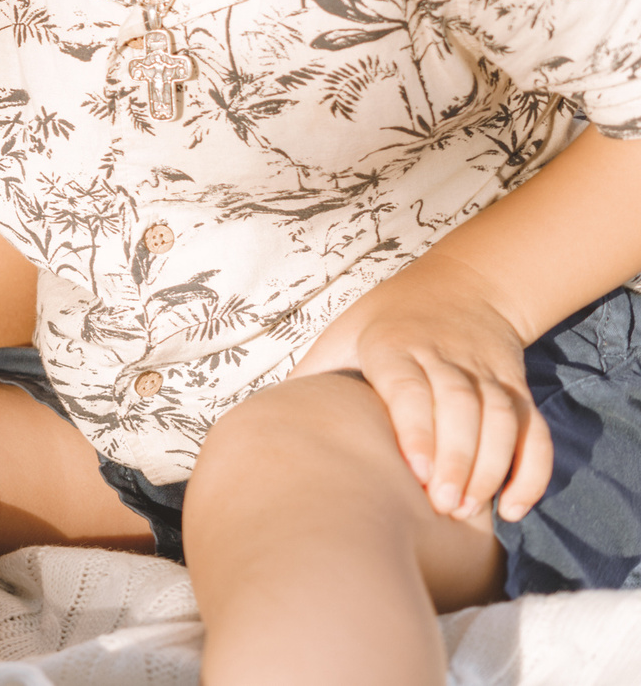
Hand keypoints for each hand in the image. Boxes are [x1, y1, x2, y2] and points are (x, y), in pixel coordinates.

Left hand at [295, 255, 551, 522]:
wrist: (462, 285)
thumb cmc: (383, 323)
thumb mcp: (343, 336)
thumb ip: (314, 377)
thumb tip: (264, 422)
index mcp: (392, 344)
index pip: (409, 385)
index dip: (417, 427)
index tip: (416, 470)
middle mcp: (443, 354)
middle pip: (459, 404)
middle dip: (456, 458)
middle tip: (442, 507)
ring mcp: (484, 370)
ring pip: (499, 416)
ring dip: (490, 466)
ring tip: (468, 511)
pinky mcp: (516, 385)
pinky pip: (533, 428)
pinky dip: (530, 469)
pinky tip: (512, 508)